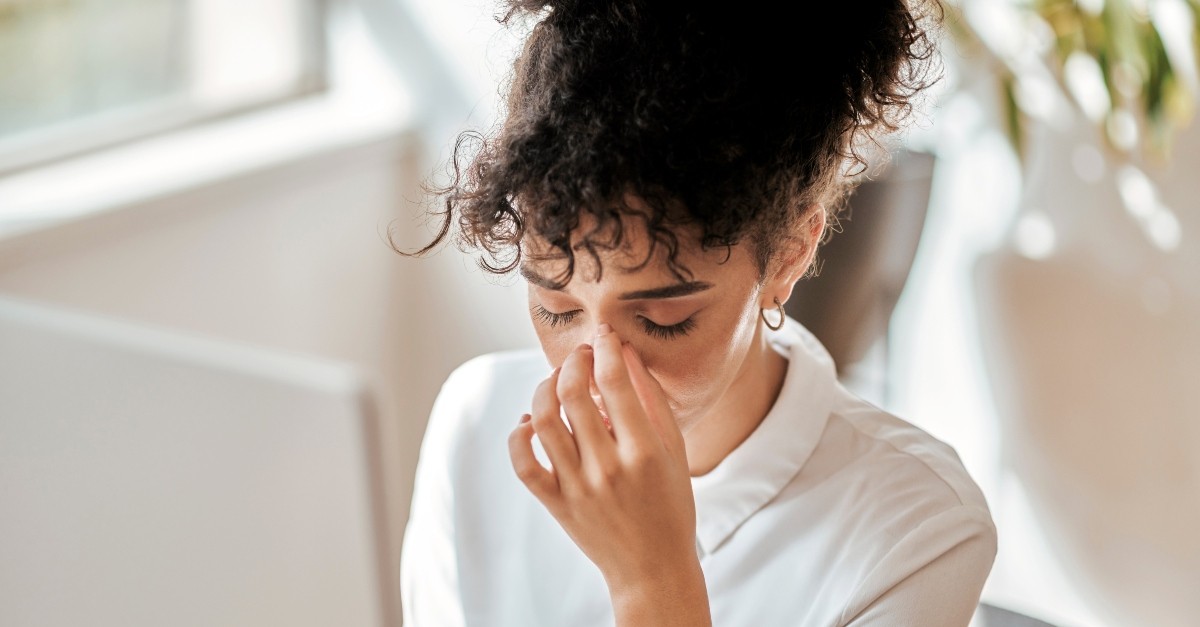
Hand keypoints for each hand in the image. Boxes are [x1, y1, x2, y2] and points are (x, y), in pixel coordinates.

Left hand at [509, 323, 709, 624]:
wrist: (652, 567)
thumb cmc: (670, 505)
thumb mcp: (675, 449)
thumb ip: (651, 399)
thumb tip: (626, 353)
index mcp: (644, 452)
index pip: (615, 382)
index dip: (606, 348)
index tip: (604, 335)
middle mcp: (607, 468)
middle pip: (573, 394)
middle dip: (573, 362)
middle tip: (581, 355)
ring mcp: (577, 488)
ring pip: (543, 420)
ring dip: (545, 388)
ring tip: (557, 381)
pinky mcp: (556, 504)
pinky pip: (523, 462)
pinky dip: (520, 434)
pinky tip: (533, 421)